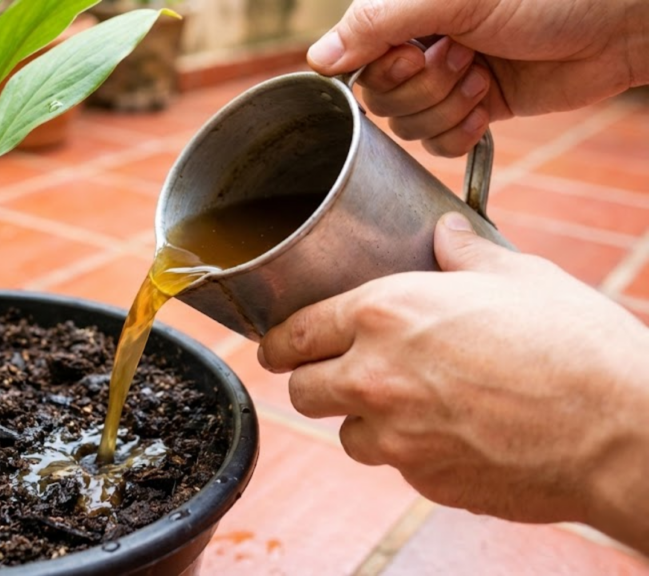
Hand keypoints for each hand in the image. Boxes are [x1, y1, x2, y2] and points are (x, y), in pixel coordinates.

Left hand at [258, 213, 648, 551]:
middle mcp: (374, 376)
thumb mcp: (517, 275)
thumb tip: (444, 231)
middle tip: (336, 372)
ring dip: (361, 419)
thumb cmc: (573, 344)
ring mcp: (396, 436)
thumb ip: (463, 254)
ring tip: (404, 403)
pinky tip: (447, 432)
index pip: (293, 332)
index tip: (279, 346)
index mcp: (384, 313)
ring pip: (344, 433)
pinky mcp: (424, 479)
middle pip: (301, 388)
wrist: (621, 429)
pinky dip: (406, 451)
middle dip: (312, 379)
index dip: (280, 340)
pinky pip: (394, 465)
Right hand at [308, 0, 648, 156]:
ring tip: (485, 75)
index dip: (382, 69)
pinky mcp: (474, 109)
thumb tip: (318, 60)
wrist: (619, 22)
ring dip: (449, 108)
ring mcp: (447, 79)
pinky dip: (461, 133)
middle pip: (380, 99)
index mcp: (405, 12)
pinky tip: (487, 107)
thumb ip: (377, 23)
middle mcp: (419, 44)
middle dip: (424, 87)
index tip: (417, 51)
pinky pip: (440, 145)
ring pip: (409, 127)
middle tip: (465, 56)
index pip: (354, 59)